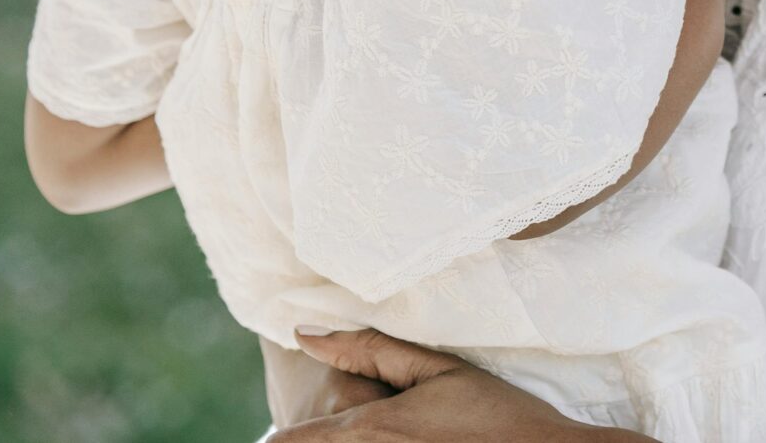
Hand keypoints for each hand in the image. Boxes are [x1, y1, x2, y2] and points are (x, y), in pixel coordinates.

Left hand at [273, 331, 655, 441]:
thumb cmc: (495, 411)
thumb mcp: (438, 369)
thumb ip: (369, 349)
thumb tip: (306, 332)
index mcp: (373, 427)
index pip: (299, 438)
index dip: (281, 438)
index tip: (270, 436)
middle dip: (326, 432)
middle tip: (368, 414)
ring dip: (355, 437)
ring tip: (411, 427)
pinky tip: (419, 436)